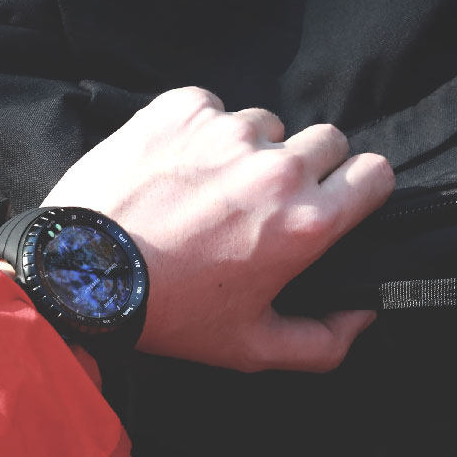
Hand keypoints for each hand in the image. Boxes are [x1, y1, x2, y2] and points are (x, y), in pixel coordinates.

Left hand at [43, 87, 393, 371]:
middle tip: (263, 202)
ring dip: (250, 150)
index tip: (334, 201)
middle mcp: (275, 167)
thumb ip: (323, 341)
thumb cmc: (169, 313)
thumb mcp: (252, 348)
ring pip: (267, 124)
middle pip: (328, 141)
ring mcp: (227, 130)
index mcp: (306, 222)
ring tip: (207, 189)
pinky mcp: (182, 108)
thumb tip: (362, 313)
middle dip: (309, 168)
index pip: (376, 172)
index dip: (358, 188)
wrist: (80, 274)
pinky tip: (174, 168)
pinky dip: (201, 132)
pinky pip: (213, 108)